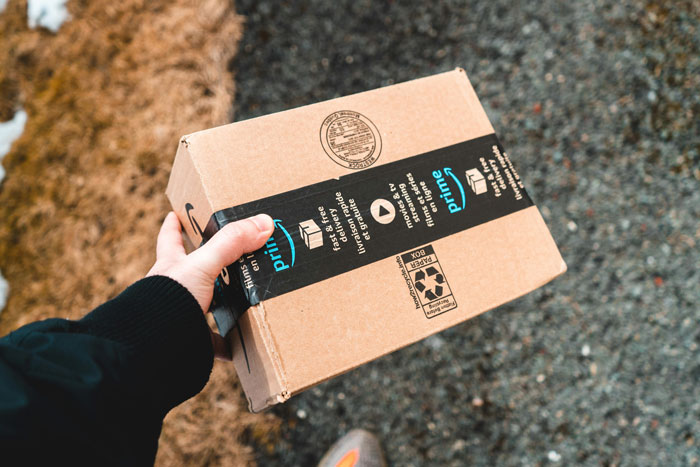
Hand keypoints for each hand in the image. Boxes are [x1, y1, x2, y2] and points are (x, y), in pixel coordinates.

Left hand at [147, 211, 273, 358]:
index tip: (175, 215)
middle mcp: (174, 290)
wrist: (155, 346)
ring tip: (244, 301)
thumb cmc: (169, 299)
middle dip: (208, 267)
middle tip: (230, 259)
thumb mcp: (203, 264)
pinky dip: (227, 345)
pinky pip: (212, 342)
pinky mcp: (189, 340)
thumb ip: (232, 242)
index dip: (173, 225)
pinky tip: (241, 346)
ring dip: (222, 306)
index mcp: (172, 266)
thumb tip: (263, 222)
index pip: (170, 239)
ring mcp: (181, 315)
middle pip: (191, 273)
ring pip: (204, 306)